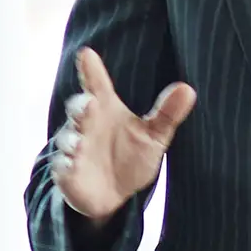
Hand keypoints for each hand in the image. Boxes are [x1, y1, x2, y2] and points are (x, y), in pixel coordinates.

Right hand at [53, 47, 197, 222]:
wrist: (116, 196)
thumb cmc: (131, 157)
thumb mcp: (153, 136)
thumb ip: (167, 114)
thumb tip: (188, 89)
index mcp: (105, 110)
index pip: (97, 85)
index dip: (91, 70)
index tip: (86, 54)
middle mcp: (87, 125)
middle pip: (78, 108)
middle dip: (80, 106)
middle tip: (91, 105)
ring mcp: (75, 148)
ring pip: (67, 138)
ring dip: (72, 139)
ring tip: (81, 143)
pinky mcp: (67, 172)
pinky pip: (62, 166)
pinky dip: (66, 164)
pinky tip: (73, 163)